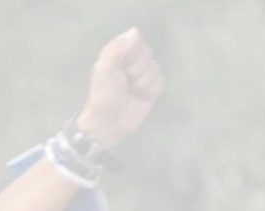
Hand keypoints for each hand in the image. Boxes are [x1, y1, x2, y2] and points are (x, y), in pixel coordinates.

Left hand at [77, 28, 163, 149]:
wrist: (110, 124)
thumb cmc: (104, 96)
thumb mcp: (104, 71)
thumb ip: (117, 50)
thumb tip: (135, 31)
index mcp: (117, 53)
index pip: (135, 40)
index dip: (132, 53)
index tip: (123, 65)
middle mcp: (130, 60)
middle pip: (147, 52)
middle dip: (138, 68)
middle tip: (127, 80)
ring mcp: (142, 74)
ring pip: (155, 66)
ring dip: (144, 80)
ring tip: (132, 90)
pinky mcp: (151, 87)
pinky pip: (161, 79)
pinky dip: (151, 88)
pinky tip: (141, 96)